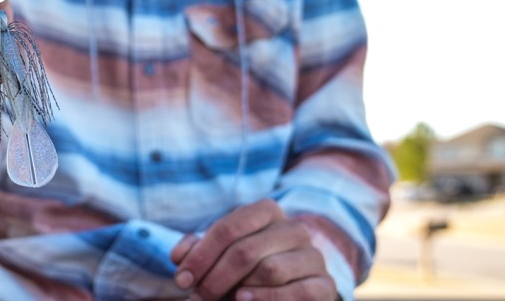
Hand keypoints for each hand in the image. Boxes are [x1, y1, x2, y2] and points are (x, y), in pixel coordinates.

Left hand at [170, 199, 336, 300]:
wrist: (287, 292)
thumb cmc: (245, 271)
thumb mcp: (219, 257)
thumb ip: (198, 251)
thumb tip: (180, 255)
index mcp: (267, 212)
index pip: (229, 228)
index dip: (201, 255)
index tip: (181, 279)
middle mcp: (294, 229)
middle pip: (245, 250)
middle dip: (214, 277)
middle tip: (197, 296)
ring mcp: (313, 256)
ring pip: (270, 270)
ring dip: (237, 290)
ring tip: (224, 299)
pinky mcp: (324, 285)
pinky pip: (297, 292)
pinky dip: (266, 299)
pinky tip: (244, 300)